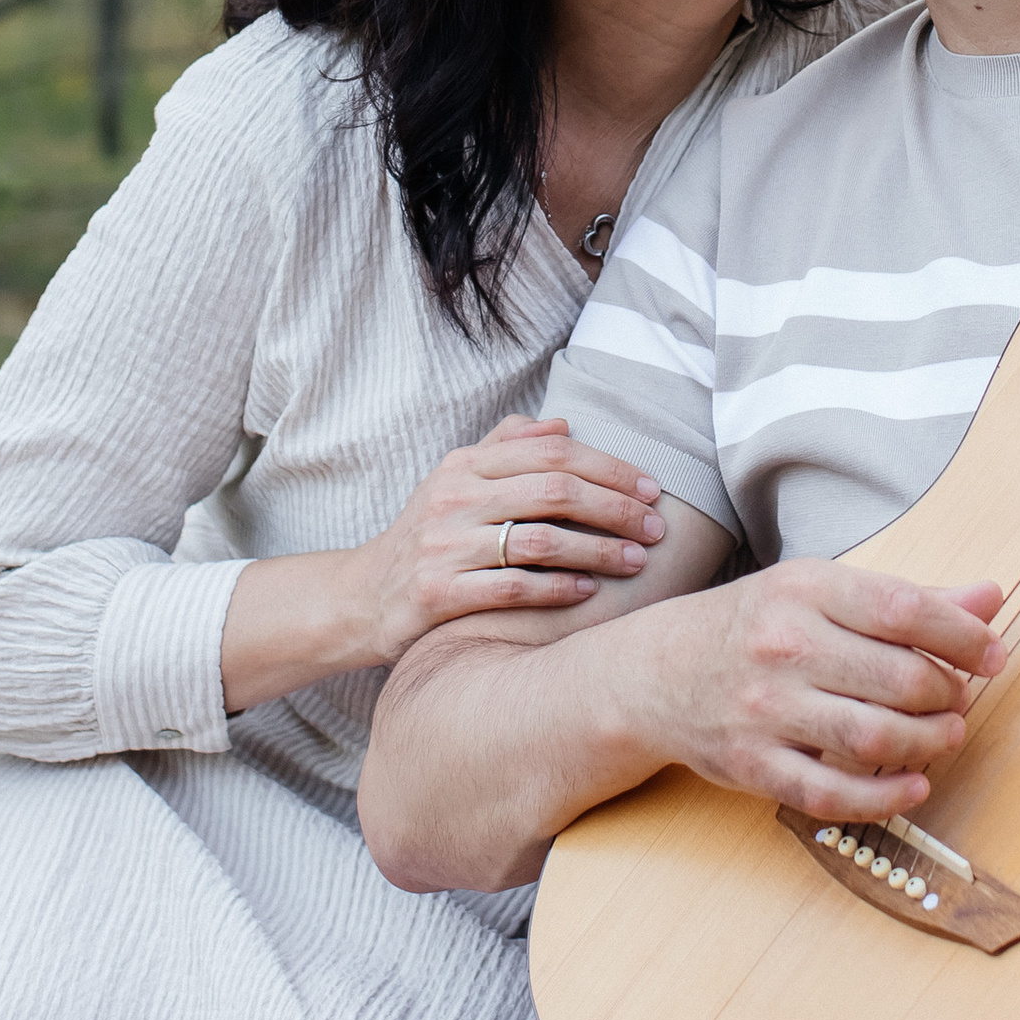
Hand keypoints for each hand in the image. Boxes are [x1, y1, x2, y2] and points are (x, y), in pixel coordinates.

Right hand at [358, 415, 662, 666]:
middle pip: (555, 491)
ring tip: (636, 563)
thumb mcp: (457, 481)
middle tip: (656, 528)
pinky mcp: (439, 593)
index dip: (609, 467)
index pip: (552, 452)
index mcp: (465, 464)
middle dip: (615, 509)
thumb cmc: (428, 534)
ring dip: (598, 551)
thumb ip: (505, 447)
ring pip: (541, 541)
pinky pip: (513, 588)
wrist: (363, 596)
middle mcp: (454, 498)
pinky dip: (558, 589)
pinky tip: (589, 592)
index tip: (650, 488)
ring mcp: (444, 545)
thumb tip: (562, 423)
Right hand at [640, 557, 1004, 821]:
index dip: (963, 636)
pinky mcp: (754, 766)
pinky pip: (831, 795)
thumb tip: (990, 598)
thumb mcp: (820, 591)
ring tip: (944, 734)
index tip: (992, 653)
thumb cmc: (754, 626)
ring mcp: (766, 710)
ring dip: (929, 743)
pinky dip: (885, 798)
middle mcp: (784, 647)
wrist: (656, 673)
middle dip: (949, 694)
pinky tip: (914, 785)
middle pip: (900, 680)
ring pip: (875, 739)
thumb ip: (907, 600)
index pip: (905, 610)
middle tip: (958, 697)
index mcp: (806, 590)